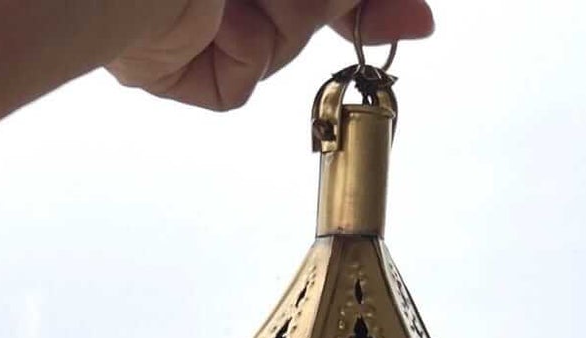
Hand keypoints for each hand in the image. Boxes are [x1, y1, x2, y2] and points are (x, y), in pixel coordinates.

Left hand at [113, 0, 434, 110]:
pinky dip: (240, 55)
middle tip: (395, 17)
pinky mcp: (173, 72)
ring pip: (278, 46)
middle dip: (335, 12)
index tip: (412, 18)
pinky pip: (238, 83)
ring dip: (284, 20)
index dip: (369, 3)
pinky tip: (212, 21)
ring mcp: (191, 26)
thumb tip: (408, 12)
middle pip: (304, 13)